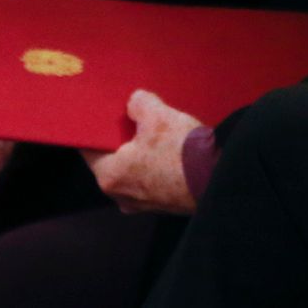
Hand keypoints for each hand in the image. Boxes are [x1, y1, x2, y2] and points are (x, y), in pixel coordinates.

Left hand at [83, 90, 200, 215]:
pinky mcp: (161, 205)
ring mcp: (140, 204)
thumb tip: (134, 102)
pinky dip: (156, 167)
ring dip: (142, 155)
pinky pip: (150, 180)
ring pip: (133, 171)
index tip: (109, 114)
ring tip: (161, 136)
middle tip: (138, 121)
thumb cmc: (182, 153)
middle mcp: (118, 195)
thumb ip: (140, 104)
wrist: (217, 183)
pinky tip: (173, 154)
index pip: (90, 148)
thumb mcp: (159, 116)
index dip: (99, 127)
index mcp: (109, 175)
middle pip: (113, 159)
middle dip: (124, 140)